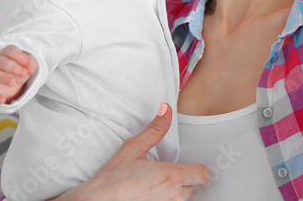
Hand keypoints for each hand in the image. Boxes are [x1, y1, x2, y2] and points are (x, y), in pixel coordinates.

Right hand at [0, 45, 37, 104]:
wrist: (11, 84)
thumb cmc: (18, 70)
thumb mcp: (27, 65)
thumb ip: (31, 63)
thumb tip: (30, 69)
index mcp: (5, 54)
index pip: (9, 50)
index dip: (18, 55)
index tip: (26, 62)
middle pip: (1, 61)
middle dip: (13, 67)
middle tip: (24, 73)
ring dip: (3, 78)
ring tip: (13, 82)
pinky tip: (2, 100)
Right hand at [52, 103, 209, 200]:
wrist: (99, 199)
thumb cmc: (114, 177)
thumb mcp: (134, 147)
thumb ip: (155, 129)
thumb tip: (166, 110)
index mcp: (171, 175)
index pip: (203, 174)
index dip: (200, 168)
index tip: (192, 164)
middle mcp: (172, 193)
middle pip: (194, 187)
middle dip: (187, 179)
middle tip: (172, 171)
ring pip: (183, 198)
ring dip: (178, 190)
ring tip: (162, 182)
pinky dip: (167, 198)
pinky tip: (154, 192)